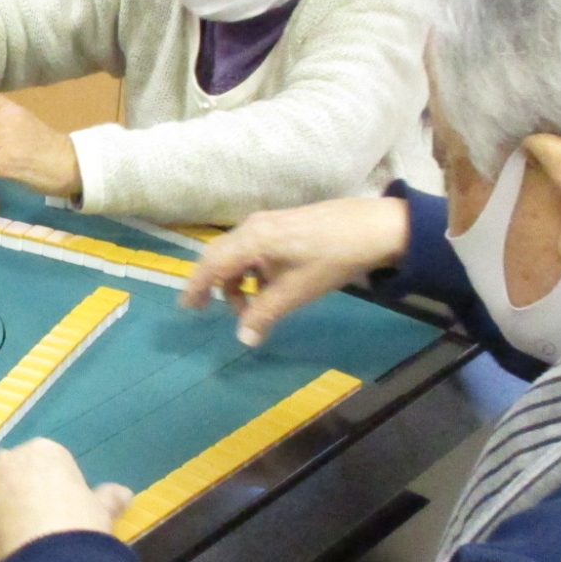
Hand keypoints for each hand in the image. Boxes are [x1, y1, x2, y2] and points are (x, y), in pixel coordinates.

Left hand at [0, 438, 130, 561]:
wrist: (49, 560)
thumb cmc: (80, 523)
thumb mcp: (102, 510)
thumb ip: (108, 498)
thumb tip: (124, 494)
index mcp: (41, 451)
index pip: (47, 460)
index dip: (56, 482)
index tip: (66, 504)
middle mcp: (6, 463)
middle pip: (11, 472)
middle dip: (20, 489)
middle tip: (39, 519)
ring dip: (2, 512)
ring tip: (23, 541)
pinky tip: (9, 555)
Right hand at [181, 196, 411, 347]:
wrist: (373, 228)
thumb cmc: (332, 260)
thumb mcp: (296, 292)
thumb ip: (265, 314)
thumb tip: (244, 339)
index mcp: (252, 240)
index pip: (211, 264)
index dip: (196, 287)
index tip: (187, 308)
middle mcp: (252, 227)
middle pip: (219, 255)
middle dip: (213, 284)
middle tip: (208, 309)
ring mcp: (268, 222)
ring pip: (237, 252)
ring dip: (237, 280)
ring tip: (253, 305)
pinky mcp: (282, 223)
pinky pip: (253, 247)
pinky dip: (252, 269)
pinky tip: (269, 286)